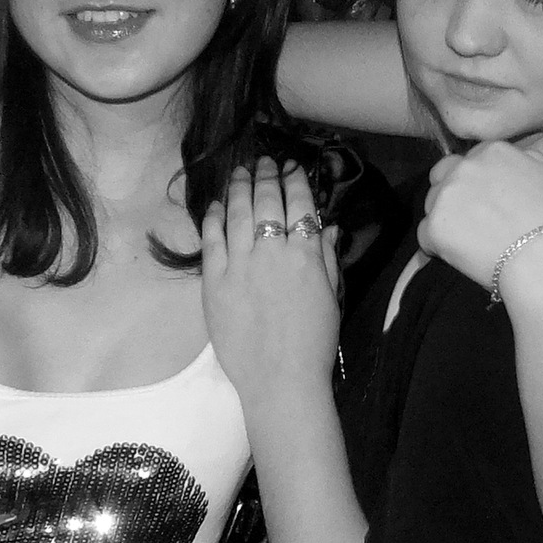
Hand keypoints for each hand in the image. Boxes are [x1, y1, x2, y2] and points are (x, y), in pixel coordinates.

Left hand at [201, 161, 341, 403]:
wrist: (279, 380)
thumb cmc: (312, 343)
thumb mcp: (331, 297)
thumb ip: (326, 258)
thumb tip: (328, 226)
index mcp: (305, 256)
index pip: (300, 205)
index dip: (295, 181)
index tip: (291, 167)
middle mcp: (271, 252)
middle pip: (267, 202)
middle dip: (267, 176)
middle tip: (265, 162)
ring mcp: (239, 265)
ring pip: (237, 213)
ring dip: (240, 188)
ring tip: (241, 172)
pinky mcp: (214, 282)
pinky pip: (211, 240)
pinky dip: (214, 218)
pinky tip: (217, 205)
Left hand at [420, 140, 542, 293]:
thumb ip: (527, 160)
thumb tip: (518, 159)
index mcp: (493, 151)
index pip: (472, 158)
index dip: (477, 179)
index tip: (487, 199)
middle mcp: (465, 167)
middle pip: (443, 175)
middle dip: (452, 191)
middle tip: (471, 217)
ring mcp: (447, 196)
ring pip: (432, 204)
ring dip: (444, 218)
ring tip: (466, 240)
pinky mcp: (435, 227)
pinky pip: (425, 235)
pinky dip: (437, 246)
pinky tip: (456, 256)